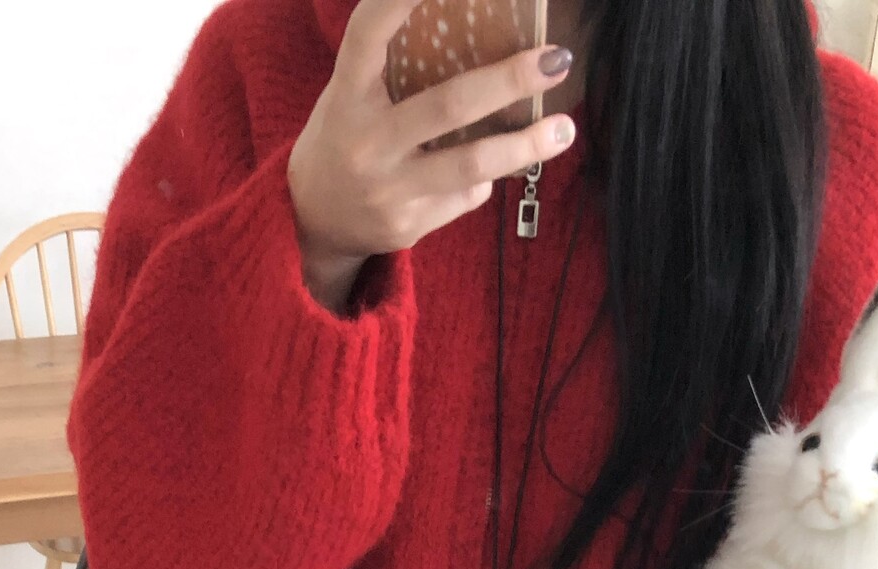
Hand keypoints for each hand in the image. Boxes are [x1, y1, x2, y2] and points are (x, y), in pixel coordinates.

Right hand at [288, 0, 576, 312]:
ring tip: (565, 129)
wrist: (312, 222)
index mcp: (347, 93)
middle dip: (508, 81)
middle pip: (448, 106)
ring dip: (525, 146)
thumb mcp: (353, 94)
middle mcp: (366, 141)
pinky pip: (464, 195)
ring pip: (470, 165)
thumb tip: (484, 34)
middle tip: (555, 59)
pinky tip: (496, 167)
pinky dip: (486, 177)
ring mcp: (387, 189)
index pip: (369, 32)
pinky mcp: (406, 226)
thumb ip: (398, 68)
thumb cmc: (346, 136)